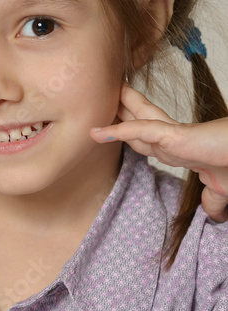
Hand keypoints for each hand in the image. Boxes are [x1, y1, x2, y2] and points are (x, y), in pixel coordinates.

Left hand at [91, 83, 227, 220]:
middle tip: (99, 97)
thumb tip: (214, 215)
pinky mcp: (174, 136)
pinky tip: (96, 132)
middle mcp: (172, 140)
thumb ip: (212, 200)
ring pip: (137, 118)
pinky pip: (141, 131)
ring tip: (96, 95)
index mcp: (179, 149)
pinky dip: (118, 131)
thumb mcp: (220, 188)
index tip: (110, 125)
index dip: (127, 130)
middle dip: (119, 109)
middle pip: (138, 120)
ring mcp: (172, 136)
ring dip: (116, 108)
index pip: (146, 138)